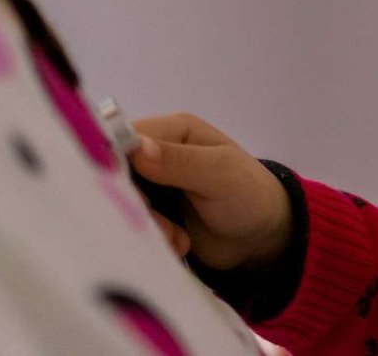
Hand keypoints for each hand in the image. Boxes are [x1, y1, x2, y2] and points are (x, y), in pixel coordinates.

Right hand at [129, 111, 292, 271]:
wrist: (262, 239)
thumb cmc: (249, 194)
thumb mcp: (220, 173)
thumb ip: (180, 161)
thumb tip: (137, 149)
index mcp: (173, 131)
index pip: (126, 138)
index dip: (116, 161)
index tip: (123, 190)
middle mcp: (157, 155)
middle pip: (120, 173)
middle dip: (135, 202)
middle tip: (160, 225)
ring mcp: (153, 188)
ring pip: (125, 202)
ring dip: (147, 225)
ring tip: (176, 239)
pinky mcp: (153, 216)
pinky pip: (135, 225)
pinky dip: (152, 238)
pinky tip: (179, 246)